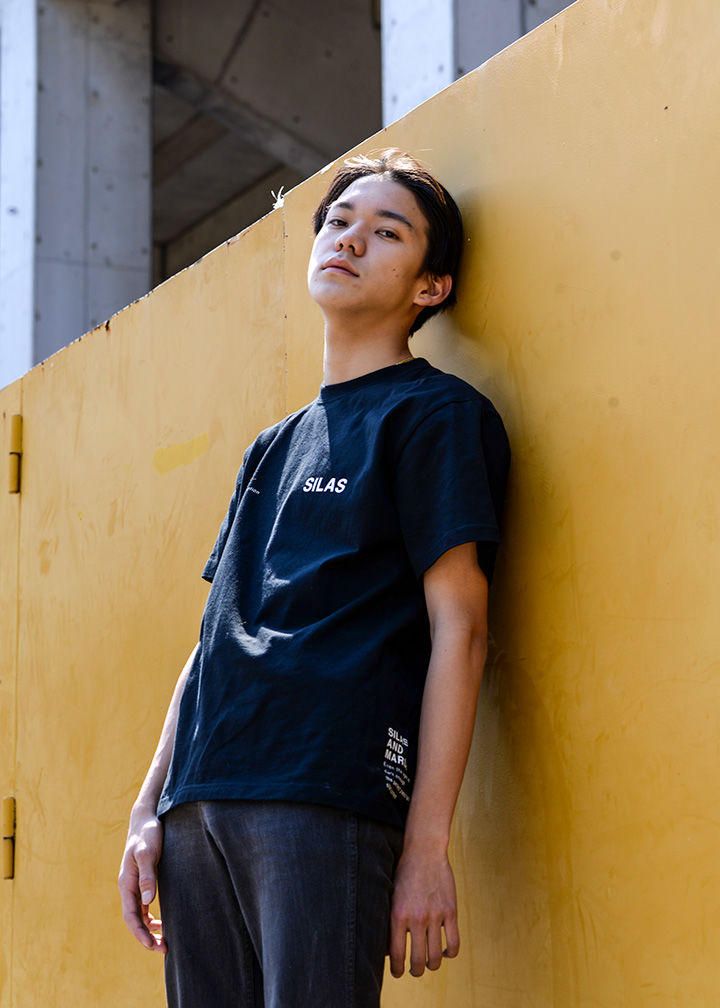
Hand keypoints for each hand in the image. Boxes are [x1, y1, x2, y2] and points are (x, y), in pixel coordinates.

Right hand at [118, 809, 165, 951]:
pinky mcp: (142, 879)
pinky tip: (160, 921)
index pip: (131, 916)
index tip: (153, 946)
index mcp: (126, 883)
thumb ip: (148, 875)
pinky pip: (142, 905)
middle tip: (163, 949)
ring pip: (138, 914)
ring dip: (148, 929)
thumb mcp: (148, 853)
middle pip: (134, 919)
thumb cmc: (148, 834)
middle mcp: (128, 886)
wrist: (145, 819)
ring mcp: (134, 884)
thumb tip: (148, 901)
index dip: (141, 934)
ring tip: (164, 940)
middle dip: (146, 937)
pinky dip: (149, 917)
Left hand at [389, 848, 459, 977]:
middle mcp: (417, 918)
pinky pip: (454, 943)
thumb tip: (388, 948)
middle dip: (415, 971)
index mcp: (398, 915)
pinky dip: (450, 953)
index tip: (397, 972)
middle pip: (417, 960)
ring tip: (429, 963)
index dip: (397, 969)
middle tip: (414, 970)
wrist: (424, 850)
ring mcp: (436, 916)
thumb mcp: (391, 896)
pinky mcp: (451, 911)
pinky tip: (446, 952)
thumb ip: (390, 921)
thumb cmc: (404, 872)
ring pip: (436, 956)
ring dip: (432, 965)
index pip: (397, 955)